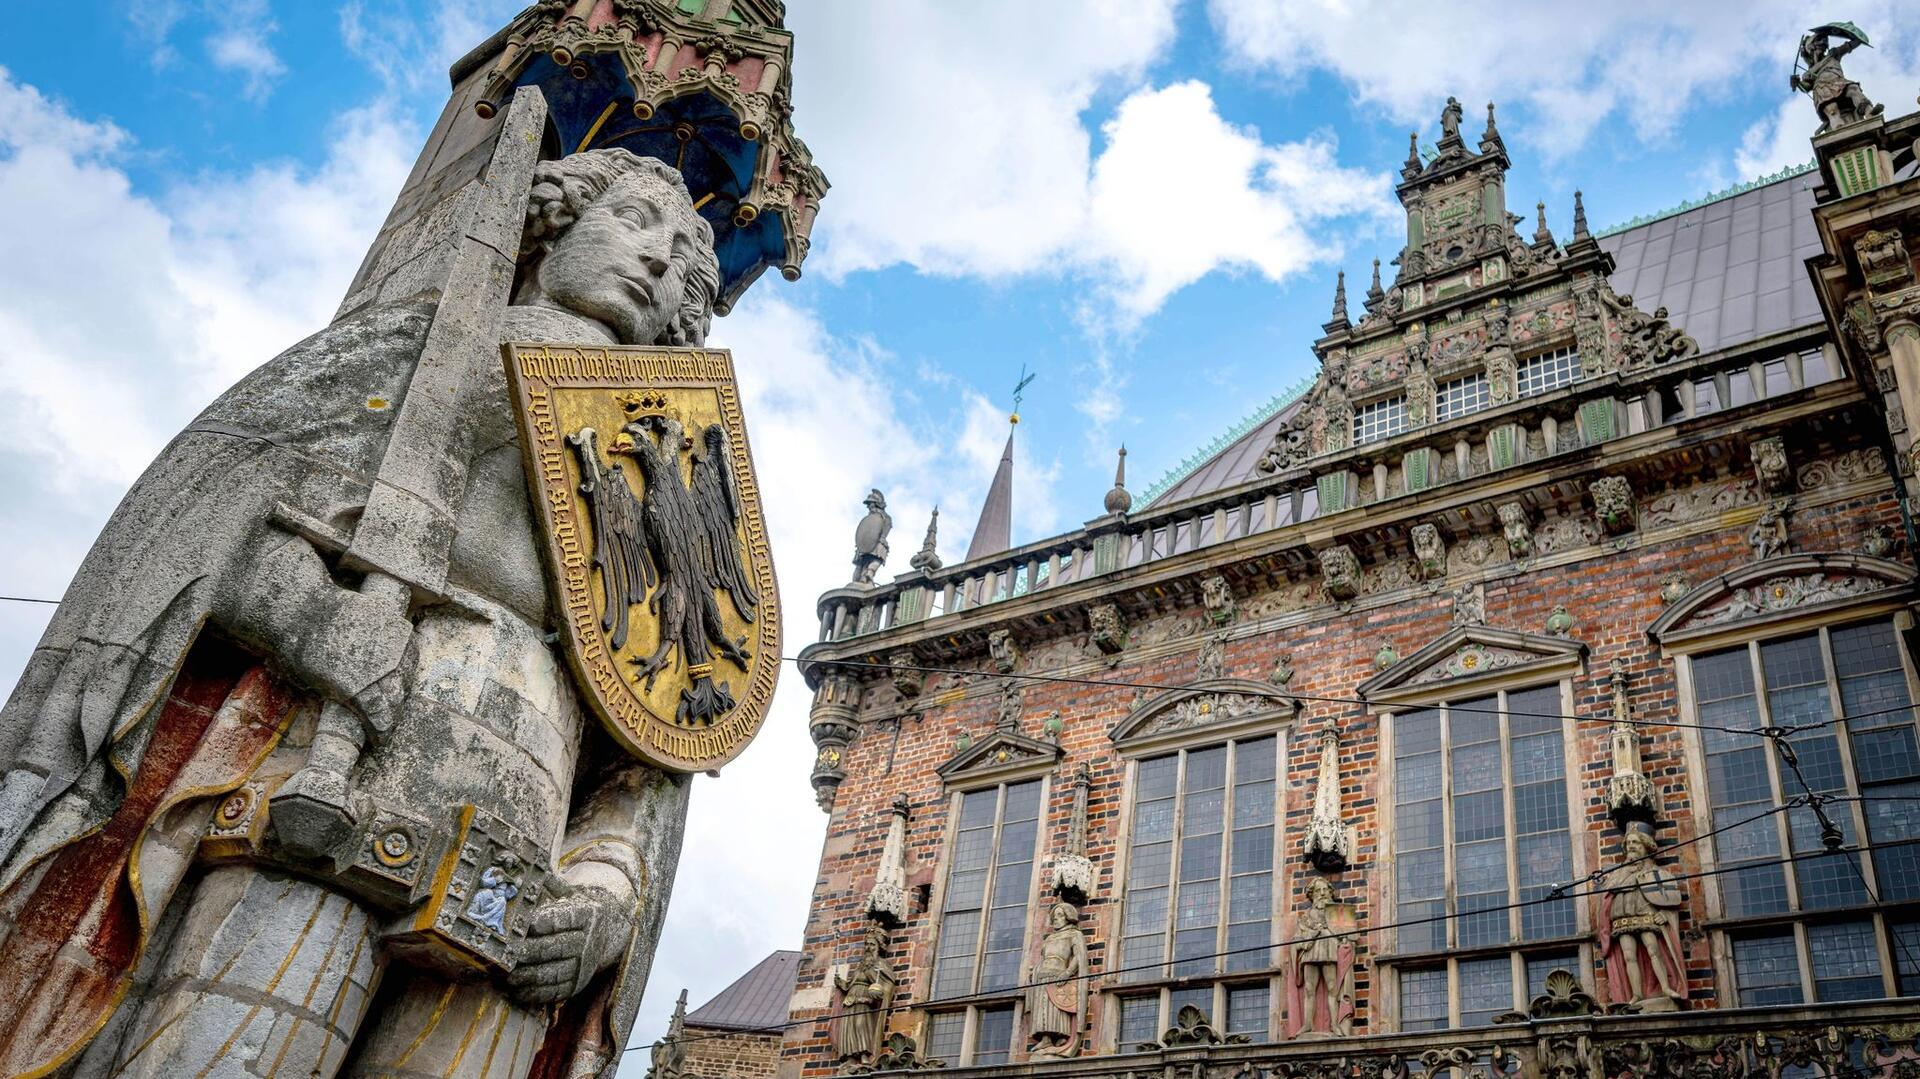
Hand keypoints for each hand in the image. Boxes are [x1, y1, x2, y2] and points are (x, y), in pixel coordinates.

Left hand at [507, 885, 631, 1004]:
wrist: (606, 931)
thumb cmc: (576, 908)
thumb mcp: (569, 892)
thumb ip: (548, 882)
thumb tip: (525, 866)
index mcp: (588, 913)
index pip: (565, 918)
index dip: (545, 922)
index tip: (524, 924)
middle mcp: (590, 940)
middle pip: (558, 947)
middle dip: (530, 952)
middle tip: (505, 954)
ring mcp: (585, 965)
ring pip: (556, 972)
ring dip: (529, 976)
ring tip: (506, 976)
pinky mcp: (578, 984)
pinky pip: (556, 992)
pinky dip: (535, 993)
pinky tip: (516, 991)